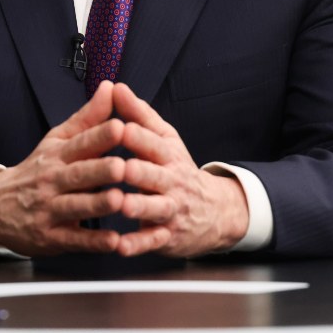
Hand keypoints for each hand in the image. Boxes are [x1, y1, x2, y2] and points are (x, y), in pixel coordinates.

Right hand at [0, 81, 129, 255]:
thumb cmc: (36, 170)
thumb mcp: (56, 141)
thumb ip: (87, 118)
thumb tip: (110, 88)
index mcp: (57, 155)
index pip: (80, 143)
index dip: (100, 136)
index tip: (120, 126)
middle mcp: (52, 181)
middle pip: (78, 174)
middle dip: (100, 170)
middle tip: (122, 165)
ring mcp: (50, 210)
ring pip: (76, 207)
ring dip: (97, 205)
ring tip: (119, 200)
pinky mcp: (51, 237)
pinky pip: (74, 240)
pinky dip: (93, 242)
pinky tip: (114, 242)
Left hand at [107, 82, 249, 256]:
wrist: (215, 212)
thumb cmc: (178, 169)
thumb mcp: (165, 139)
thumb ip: (140, 114)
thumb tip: (117, 87)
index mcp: (168, 156)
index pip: (154, 144)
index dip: (139, 136)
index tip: (123, 127)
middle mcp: (171, 182)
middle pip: (155, 175)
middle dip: (139, 171)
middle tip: (122, 167)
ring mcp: (171, 210)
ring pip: (156, 208)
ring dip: (139, 207)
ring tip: (122, 205)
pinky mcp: (167, 236)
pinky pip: (152, 241)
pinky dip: (137, 244)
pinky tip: (120, 246)